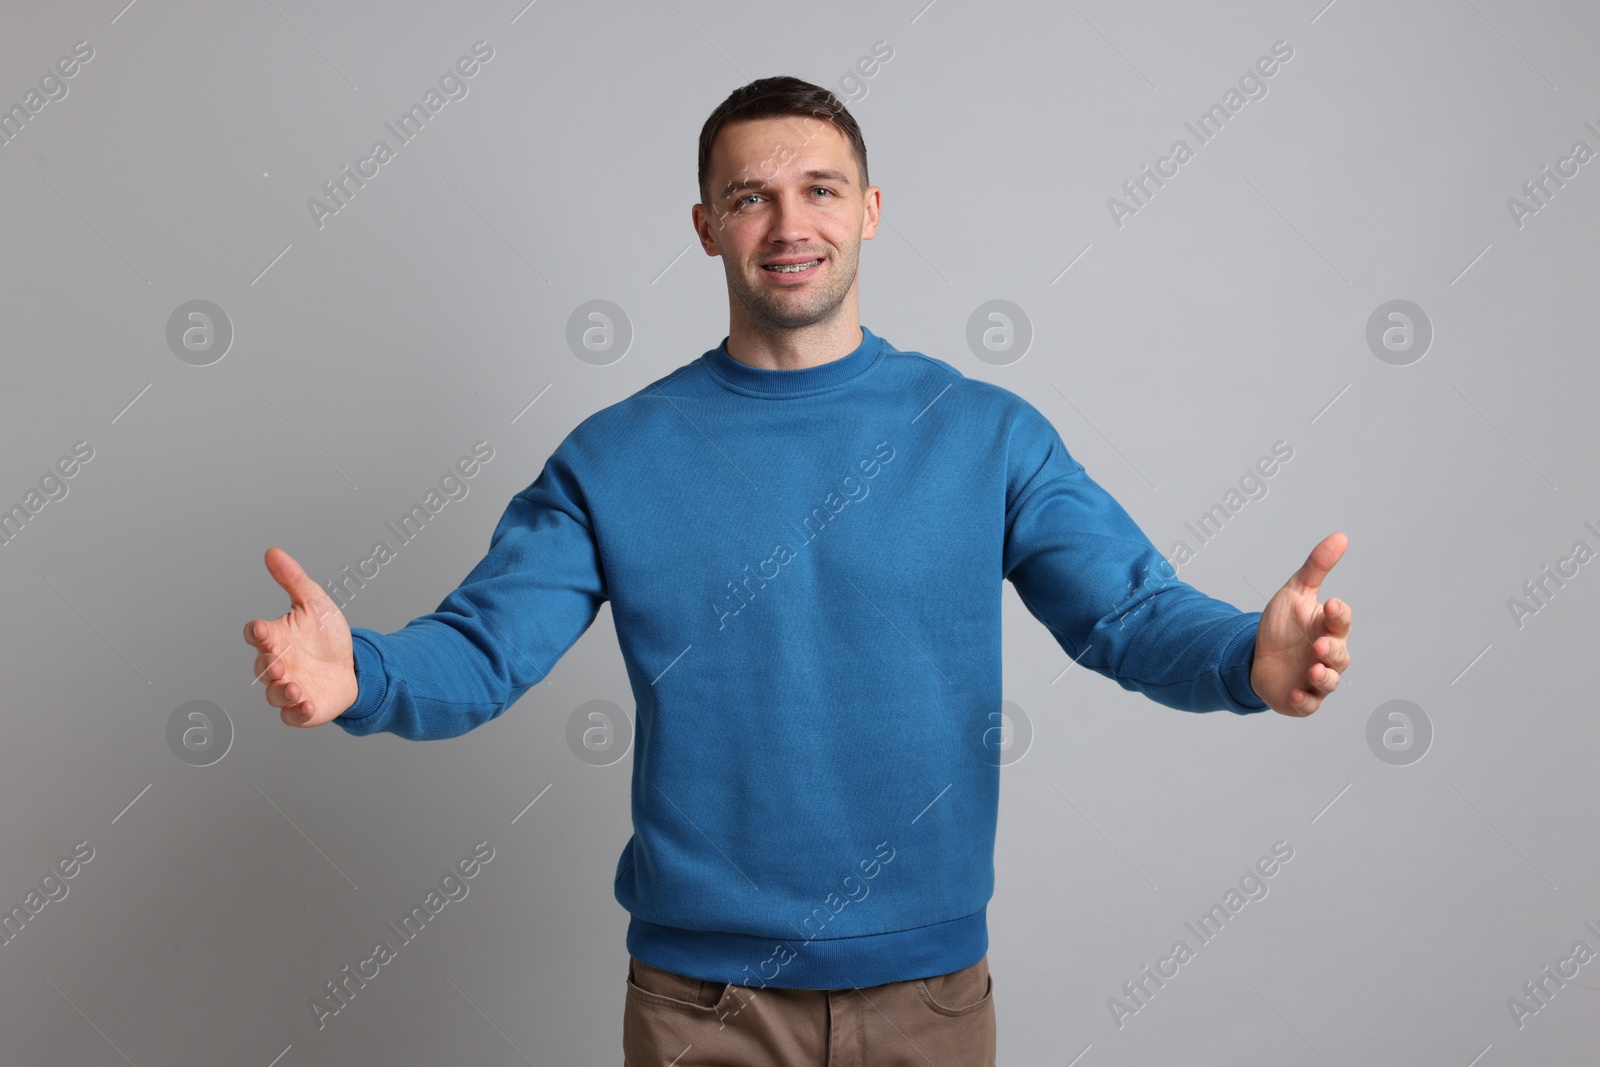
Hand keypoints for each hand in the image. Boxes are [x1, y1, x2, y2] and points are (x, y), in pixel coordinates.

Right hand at [244, 547, 357, 726]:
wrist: (353, 665)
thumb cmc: (325, 635)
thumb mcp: (314, 603)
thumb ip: (293, 580)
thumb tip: (273, 552)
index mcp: (276, 638)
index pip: (257, 635)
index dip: (256, 633)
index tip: (261, 629)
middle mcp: (277, 664)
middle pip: (263, 666)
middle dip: (270, 665)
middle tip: (280, 663)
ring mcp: (287, 687)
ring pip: (275, 694)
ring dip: (282, 692)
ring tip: (296, 688)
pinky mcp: (301, 709)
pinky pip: (293, 716)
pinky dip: (298, 713)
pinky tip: (308, 706)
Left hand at [1248, 532, 1351, 716]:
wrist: (1256, 656)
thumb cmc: (1284, 625)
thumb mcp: (1295, 593)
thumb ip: (1317, 567)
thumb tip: (1341, 536)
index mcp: (1328, 628)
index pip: (1341, 621)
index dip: (1338, 614)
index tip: (1331, 604)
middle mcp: (1328, 655)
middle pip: (1340, 655)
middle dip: (1331, 650)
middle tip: (1319, 645)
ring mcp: (1316, 679)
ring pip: (1330, 681)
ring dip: (1324, 678)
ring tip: (1313, 671)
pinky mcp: (1302, 699)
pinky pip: (1309, 704)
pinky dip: (1305, 700)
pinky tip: (1296, 693)